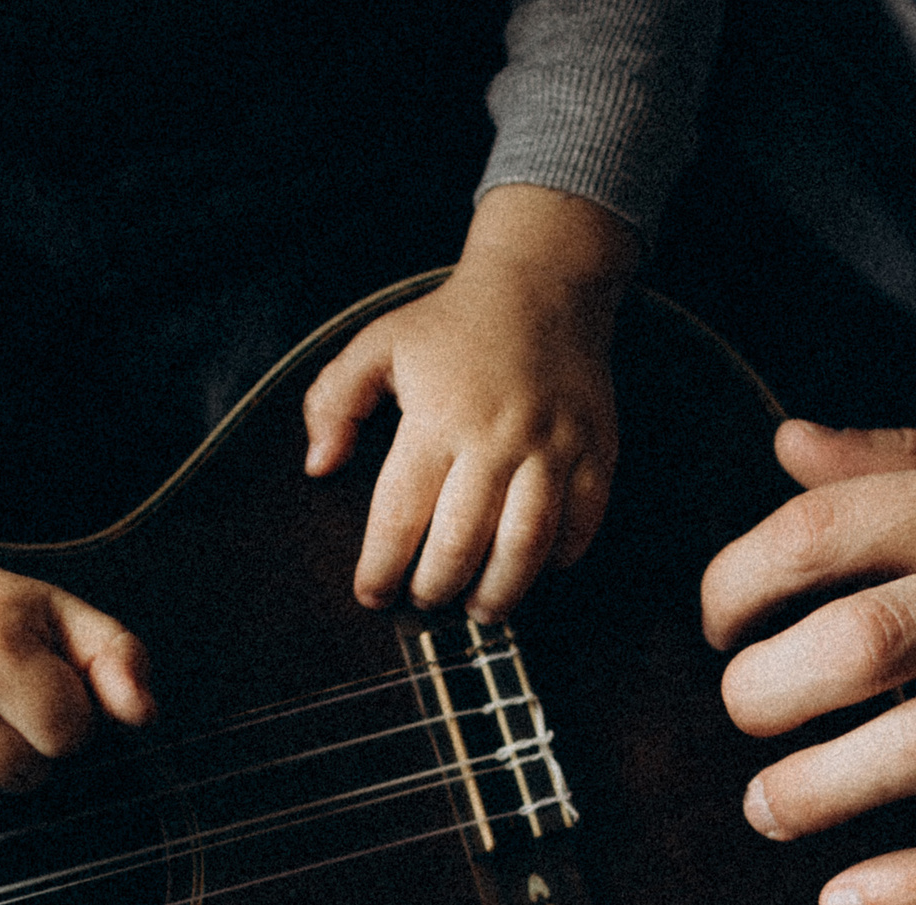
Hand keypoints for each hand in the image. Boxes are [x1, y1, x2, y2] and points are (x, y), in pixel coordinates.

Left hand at [303, 185, 635, 622]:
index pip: (400, 514)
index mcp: (437, 417)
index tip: (372, 594)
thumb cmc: (452, 322)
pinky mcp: (596, 450)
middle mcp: (496, 438)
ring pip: (525, 545)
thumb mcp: (377, 346)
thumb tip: (318, 467)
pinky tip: (535, 568)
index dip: (381, 567)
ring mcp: (552, 447)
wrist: (544, 283)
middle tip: (425, 600)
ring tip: (480, 609)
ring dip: (500, 592)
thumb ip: (333, 403)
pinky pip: (581, 523)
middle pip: (462, 543)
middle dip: (436, 587)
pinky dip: (558, 557)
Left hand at [704, 420, 915, 904]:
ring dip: (828, 790)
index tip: (718, 623)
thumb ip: (910, 457)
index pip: (835, 527)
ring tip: (772, 808)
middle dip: (769, 692)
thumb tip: (785, 445)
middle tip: (737, 718)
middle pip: (872, 642)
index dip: (742, 580)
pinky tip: (850, 903)